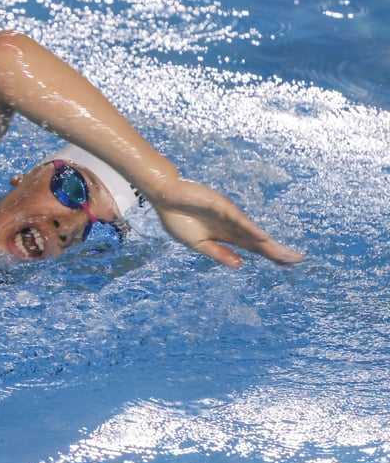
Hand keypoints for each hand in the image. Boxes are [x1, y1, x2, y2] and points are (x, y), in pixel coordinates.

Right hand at [151, 178, 303, 267]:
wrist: (164, 198)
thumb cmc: (178, 218)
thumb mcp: (198, 244)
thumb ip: (218, 253)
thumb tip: (240, 264)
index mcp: (226, 236)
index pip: (253, 248)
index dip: (270, 256)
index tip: (288, 264)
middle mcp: (232, 226)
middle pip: (259, 242)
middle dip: (277, 252)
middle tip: (298, 260)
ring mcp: (228, 216)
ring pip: (253, 233)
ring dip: (269, 244)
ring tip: (287, 254)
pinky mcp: (221, 207)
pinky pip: (239, 220)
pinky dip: (251, 229)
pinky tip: (263, 237)